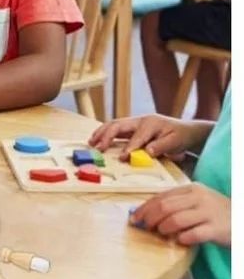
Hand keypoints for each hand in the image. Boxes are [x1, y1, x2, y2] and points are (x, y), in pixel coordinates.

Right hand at [88, 114, 205, 160]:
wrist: (186, 130)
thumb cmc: (181, 136)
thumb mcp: (176, 142)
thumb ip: (162, 146)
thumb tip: (147, 152)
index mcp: (151, 123)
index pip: (137, 137)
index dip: (129, 148)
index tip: (123, 158)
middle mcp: (140, 120)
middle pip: (118, 125)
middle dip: (107, 136)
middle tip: (98, 148)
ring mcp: (135, 122)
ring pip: (113, 124)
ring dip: (101, 133)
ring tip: (92, 142)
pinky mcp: (132, 127)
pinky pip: (115, 128)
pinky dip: (105, 133)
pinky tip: (98, 139)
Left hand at [131, 183, 230, 246]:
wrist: (242, 219)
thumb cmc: (215, 212)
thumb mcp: (196, 202)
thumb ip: (176, 204)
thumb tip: (147, 213)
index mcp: (190, 190)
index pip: (161, 197)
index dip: (144, 208)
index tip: (134, 218)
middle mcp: (198, 198)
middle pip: (165, 207)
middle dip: (149, 218)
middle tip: (144, 227)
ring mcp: (208, 213)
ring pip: (176, 219)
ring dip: (164, 228)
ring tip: (161, 233)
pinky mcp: (216, 229)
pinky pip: (193, 234)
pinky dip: (182, 238)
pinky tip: (179, 241)